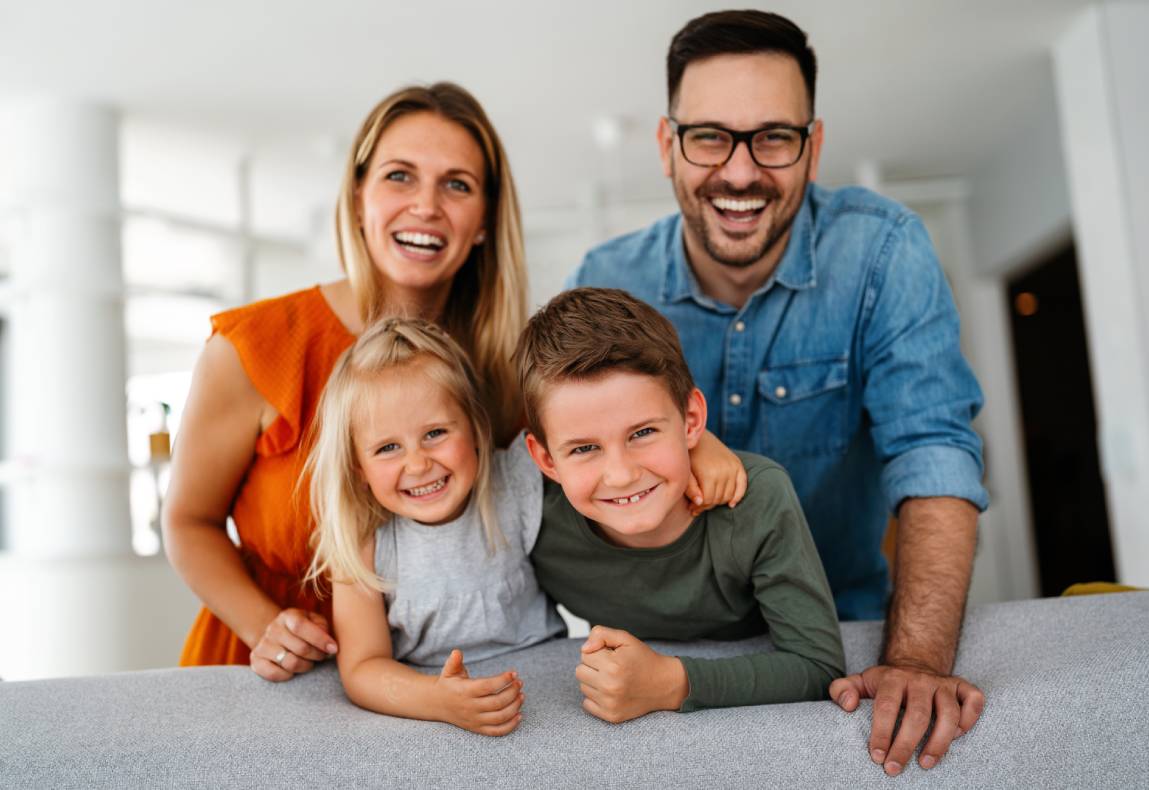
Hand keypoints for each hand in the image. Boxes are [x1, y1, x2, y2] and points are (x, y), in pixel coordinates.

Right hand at [250, 608, 337, 680]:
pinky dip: (288, 675)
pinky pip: (274, 674)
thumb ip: (324, 629)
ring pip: (289, 662)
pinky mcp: (256, 660)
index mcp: (288, 616)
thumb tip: (329, 644)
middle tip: (322, 656)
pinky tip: (293, 670)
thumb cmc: (305, 631)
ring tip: (309, 662)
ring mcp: (262, 644)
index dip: (320, 639)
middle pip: (299, 648)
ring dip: (305, 666)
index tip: (333, 649)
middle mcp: (273, 628)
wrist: (279, 637)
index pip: (301, 626)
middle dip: (317, 655)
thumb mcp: (316, 623)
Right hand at [434, 649, 523, 736]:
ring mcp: (474, 720)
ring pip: (499, 717)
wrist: (437, 704)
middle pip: (497, 702)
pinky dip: (510, 726)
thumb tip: (457, 652)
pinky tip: (519, 715)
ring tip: (522, 696)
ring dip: (514, 707)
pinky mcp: (477, 729)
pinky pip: (496, 731)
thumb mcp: (448, 671)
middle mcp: (470, 707)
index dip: (503, 680)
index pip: (487, 687)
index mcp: (464, 691)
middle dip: (512, 692)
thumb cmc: (448, 684)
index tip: (513, 673)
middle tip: (520, 683)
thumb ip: (453, 662)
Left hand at [576, 626, 687, 723]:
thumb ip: (601, 634)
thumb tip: (584, 649)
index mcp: (613, 665)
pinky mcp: (611, 716)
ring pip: (583, 687)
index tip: (612, 655)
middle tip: (611, 667)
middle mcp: (610, 686)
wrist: (664, 684)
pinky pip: (587, 704)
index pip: (584, 654)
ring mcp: (610, 703)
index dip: (598, 652)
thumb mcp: (625, 639)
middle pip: (580, 671)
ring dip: (594, 682)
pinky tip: (611, 692)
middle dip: (593, 666)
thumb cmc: (643, 659)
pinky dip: (595, 697)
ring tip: (613, 679)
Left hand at [685, 430, 747, 516]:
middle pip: (718, 499)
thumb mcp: (685, 472)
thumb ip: (690, 489)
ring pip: (729, 495)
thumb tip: (700, 503)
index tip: (692, 509)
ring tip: (708, 502)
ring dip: (719, 501)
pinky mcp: (738, 464)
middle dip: (707, 505)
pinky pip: (742, 485)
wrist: (698, 436)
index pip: (708, 500)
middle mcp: (724, 471)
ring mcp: (732, 468)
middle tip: (698, 507)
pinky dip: (738, 496)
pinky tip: (731, 504)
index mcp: (709, 474)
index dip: (699, 507)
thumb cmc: (688, 456)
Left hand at [830, 664, 984, 775]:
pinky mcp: (962, 686)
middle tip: (894, 769)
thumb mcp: (859, 681)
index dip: (881, 733)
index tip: (876, 756)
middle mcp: (920, 679)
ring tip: (925, 764)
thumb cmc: (885, 683)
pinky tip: (958, 738)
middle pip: (917, 715)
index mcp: (892, 678)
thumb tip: (848, 706)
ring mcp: (943, 683)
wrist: (913, 662)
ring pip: (949, 713)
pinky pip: (973, 700)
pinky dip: (970, 719)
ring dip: (939, 741)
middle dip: (905, 745)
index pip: (886, 706)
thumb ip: (842, 690)